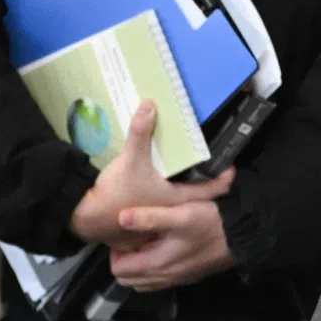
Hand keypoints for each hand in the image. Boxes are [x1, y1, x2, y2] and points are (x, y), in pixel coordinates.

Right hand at [69, 100, 234, 250]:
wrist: (89, 216)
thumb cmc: (117, 193)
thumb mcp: (130, 159)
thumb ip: (141, 132)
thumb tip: (150, 104)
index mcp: (176, 197)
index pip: (211, 190)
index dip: (224, 178)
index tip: (232, 165)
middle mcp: (171, 208)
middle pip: (197, 193)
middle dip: (204, 177)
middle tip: (208, 157)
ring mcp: (158, 213)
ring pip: (179, 197)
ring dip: (184, 182)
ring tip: (185, 161)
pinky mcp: (144, 213)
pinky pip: (162, 200)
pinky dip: (166, 187)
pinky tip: (159, 173)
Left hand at [109, 200, 235, 291]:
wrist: (240, 236)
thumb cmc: (208, 222)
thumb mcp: (178, 214)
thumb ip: (149, 217)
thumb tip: (120, 217)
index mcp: (158, 264)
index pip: (119, 270)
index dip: (115, 251)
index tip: (123, 232)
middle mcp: (164, 277)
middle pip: (128, 279)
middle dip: (124, 259)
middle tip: (132, 235)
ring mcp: (176, 279)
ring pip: (143, 281)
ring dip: (138, 264)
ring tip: (145, 239)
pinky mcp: (186, 276)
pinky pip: (158, 279)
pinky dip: (152, 267)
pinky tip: (161, 245)